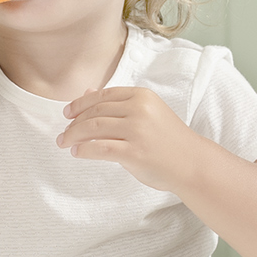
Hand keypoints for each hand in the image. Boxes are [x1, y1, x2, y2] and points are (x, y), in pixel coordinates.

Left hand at [57, 87, 194, 191]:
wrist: (192, 163)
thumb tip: (86, 93)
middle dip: (74, 122)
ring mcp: (137, 130)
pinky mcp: (134, 152)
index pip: (103, 95)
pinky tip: (77, 152)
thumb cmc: (168, 139)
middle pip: (96, 111)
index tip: (67, 113)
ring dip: (74, 135)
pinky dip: (85, 149)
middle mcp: (138, 109)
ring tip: (65, 143)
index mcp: (141, 95)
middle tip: (63, 132)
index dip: (81, 103)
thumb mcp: (146, 112)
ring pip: (94, 127)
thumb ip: (118, 103)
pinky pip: (101, 148)